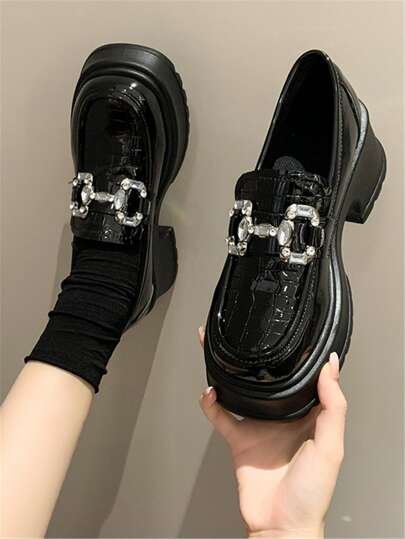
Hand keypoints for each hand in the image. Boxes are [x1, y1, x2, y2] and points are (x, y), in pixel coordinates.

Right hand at [198, 327, 346, 538]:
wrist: (281, 526)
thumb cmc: (311, 493)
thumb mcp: (331, 447)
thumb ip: (333, 406)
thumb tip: (331, 368)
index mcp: (308, 416)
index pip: (305, 379)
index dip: (300, 358)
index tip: (294, 336)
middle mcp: (282, 417)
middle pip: (268, 380)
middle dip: (257, 357)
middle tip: (249, 333)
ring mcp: (259, 426)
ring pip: (241, 391)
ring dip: (229, 372)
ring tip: (220, 350)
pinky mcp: (239, 439)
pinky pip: (220, 416)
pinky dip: (211, 403)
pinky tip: (209, 390)